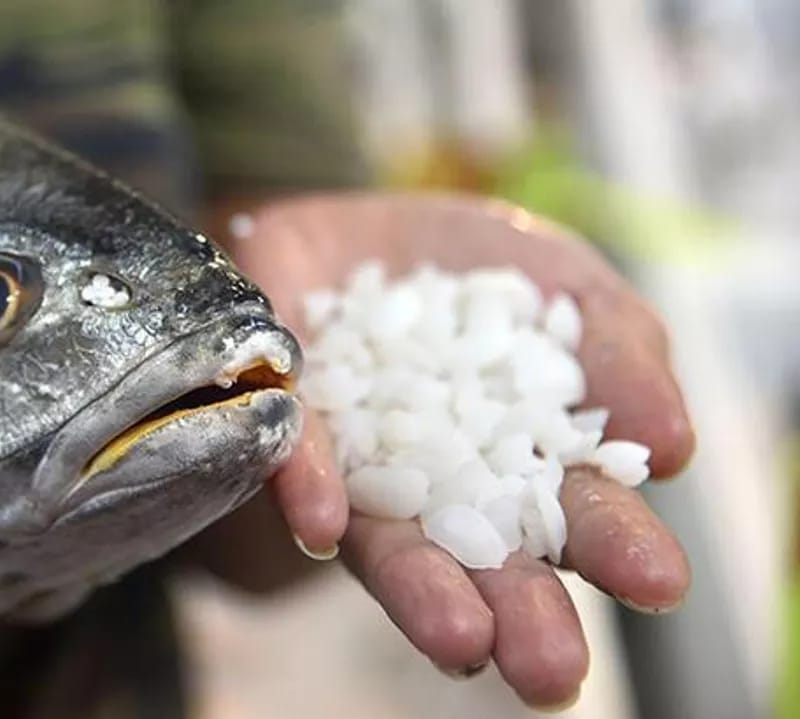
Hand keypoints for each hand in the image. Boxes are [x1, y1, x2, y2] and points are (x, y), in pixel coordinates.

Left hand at [220, 193, 693, 708]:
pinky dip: (310, 488)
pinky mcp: (290, 433)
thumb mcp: (564, 284)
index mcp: (529, 462)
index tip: (659, 582)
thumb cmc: (475, 271)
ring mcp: (364, 472)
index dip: (618, 545)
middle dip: (521, 615)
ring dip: (423, 592)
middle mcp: (445, 490)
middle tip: (550, 671)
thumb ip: (621, 350)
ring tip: (460, 640)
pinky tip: (324, 525)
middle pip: (489, 560)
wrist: (355, 230)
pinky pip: (296, 463)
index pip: (579, 513)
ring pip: (393, 543)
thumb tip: (670, 447)